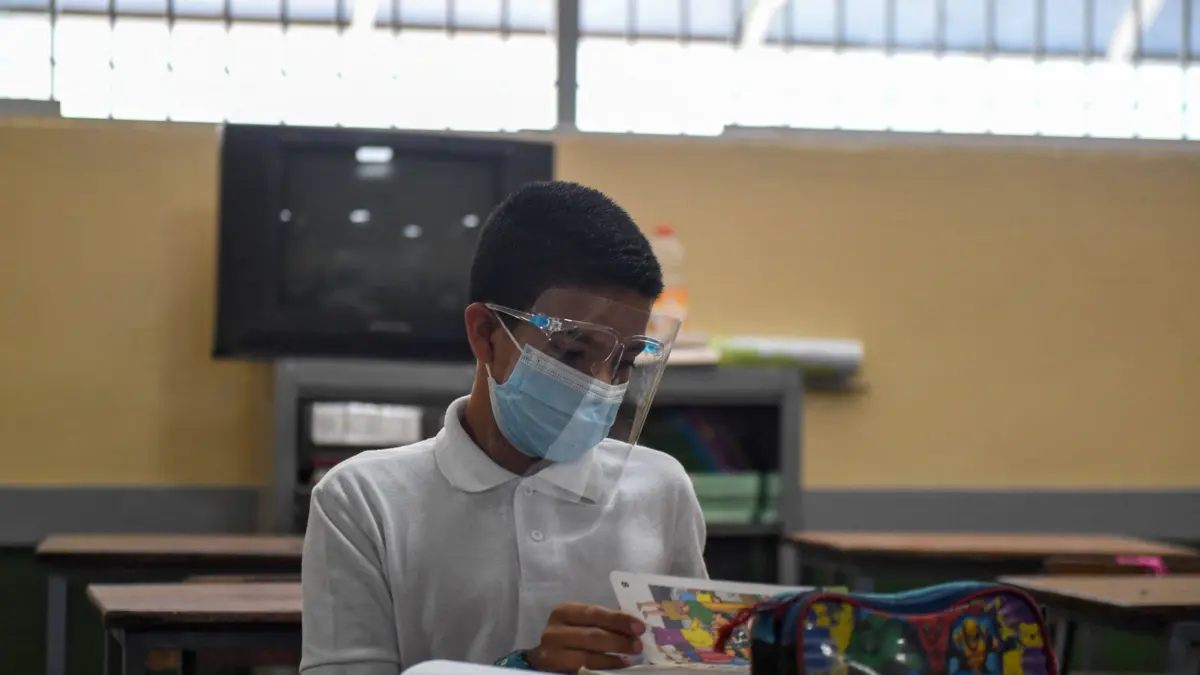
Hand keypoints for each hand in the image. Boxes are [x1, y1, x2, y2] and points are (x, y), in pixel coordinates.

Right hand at [527, 602, 644, 672]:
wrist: (549, 656)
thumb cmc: (571, 636)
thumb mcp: (584, 624)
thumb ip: (604, 622)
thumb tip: (634, 625)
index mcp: (564, 612)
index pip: (595, 613)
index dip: (618, 620)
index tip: (639, 627)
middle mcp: (553, 631)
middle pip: (591, 635)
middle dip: (618, 640)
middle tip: (638, 645)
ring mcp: (550, 652)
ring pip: (586, 656)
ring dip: (612, 658)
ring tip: (629, 658)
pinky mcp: (551, 668)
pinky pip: (581, 669)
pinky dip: (602, 668)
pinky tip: (617, 666)